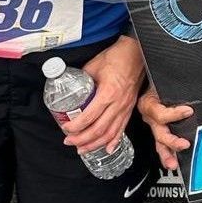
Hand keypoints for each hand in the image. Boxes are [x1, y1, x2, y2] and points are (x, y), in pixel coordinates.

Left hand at [60, 35, 144, 154]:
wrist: (135, 53)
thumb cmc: (116, 57)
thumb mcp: (93, 66)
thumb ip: (82, 80)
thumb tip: (71, 89)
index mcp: (108, 93)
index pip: (89, 116)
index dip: (76, 126)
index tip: (66, 128)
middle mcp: (118, 103)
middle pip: (99, 129)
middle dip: (82, 139)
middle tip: (70, 141)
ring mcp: (125, 107)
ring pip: (110, 133)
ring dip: (95, 144)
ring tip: (83, 149)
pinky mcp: (130, 108)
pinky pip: (122, 128)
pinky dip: (114, 140)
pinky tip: (108, 148)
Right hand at [137, 87, 193, 172]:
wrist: (148, 81)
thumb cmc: (157, 80)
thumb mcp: (159, 80)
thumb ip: (171, 82)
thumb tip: (187, 77)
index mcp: (148, 104)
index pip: (160, 113)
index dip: (174, 114)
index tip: (189, 110)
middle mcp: (150, 117)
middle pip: (159, 133)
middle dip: (171, 141)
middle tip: (184, 144)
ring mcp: (154, 126)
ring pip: (159, 143)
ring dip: (167, 154)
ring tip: (173, 164)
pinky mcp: (159, 131)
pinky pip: (162, 145)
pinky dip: (168, 154)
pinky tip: (174, 162)